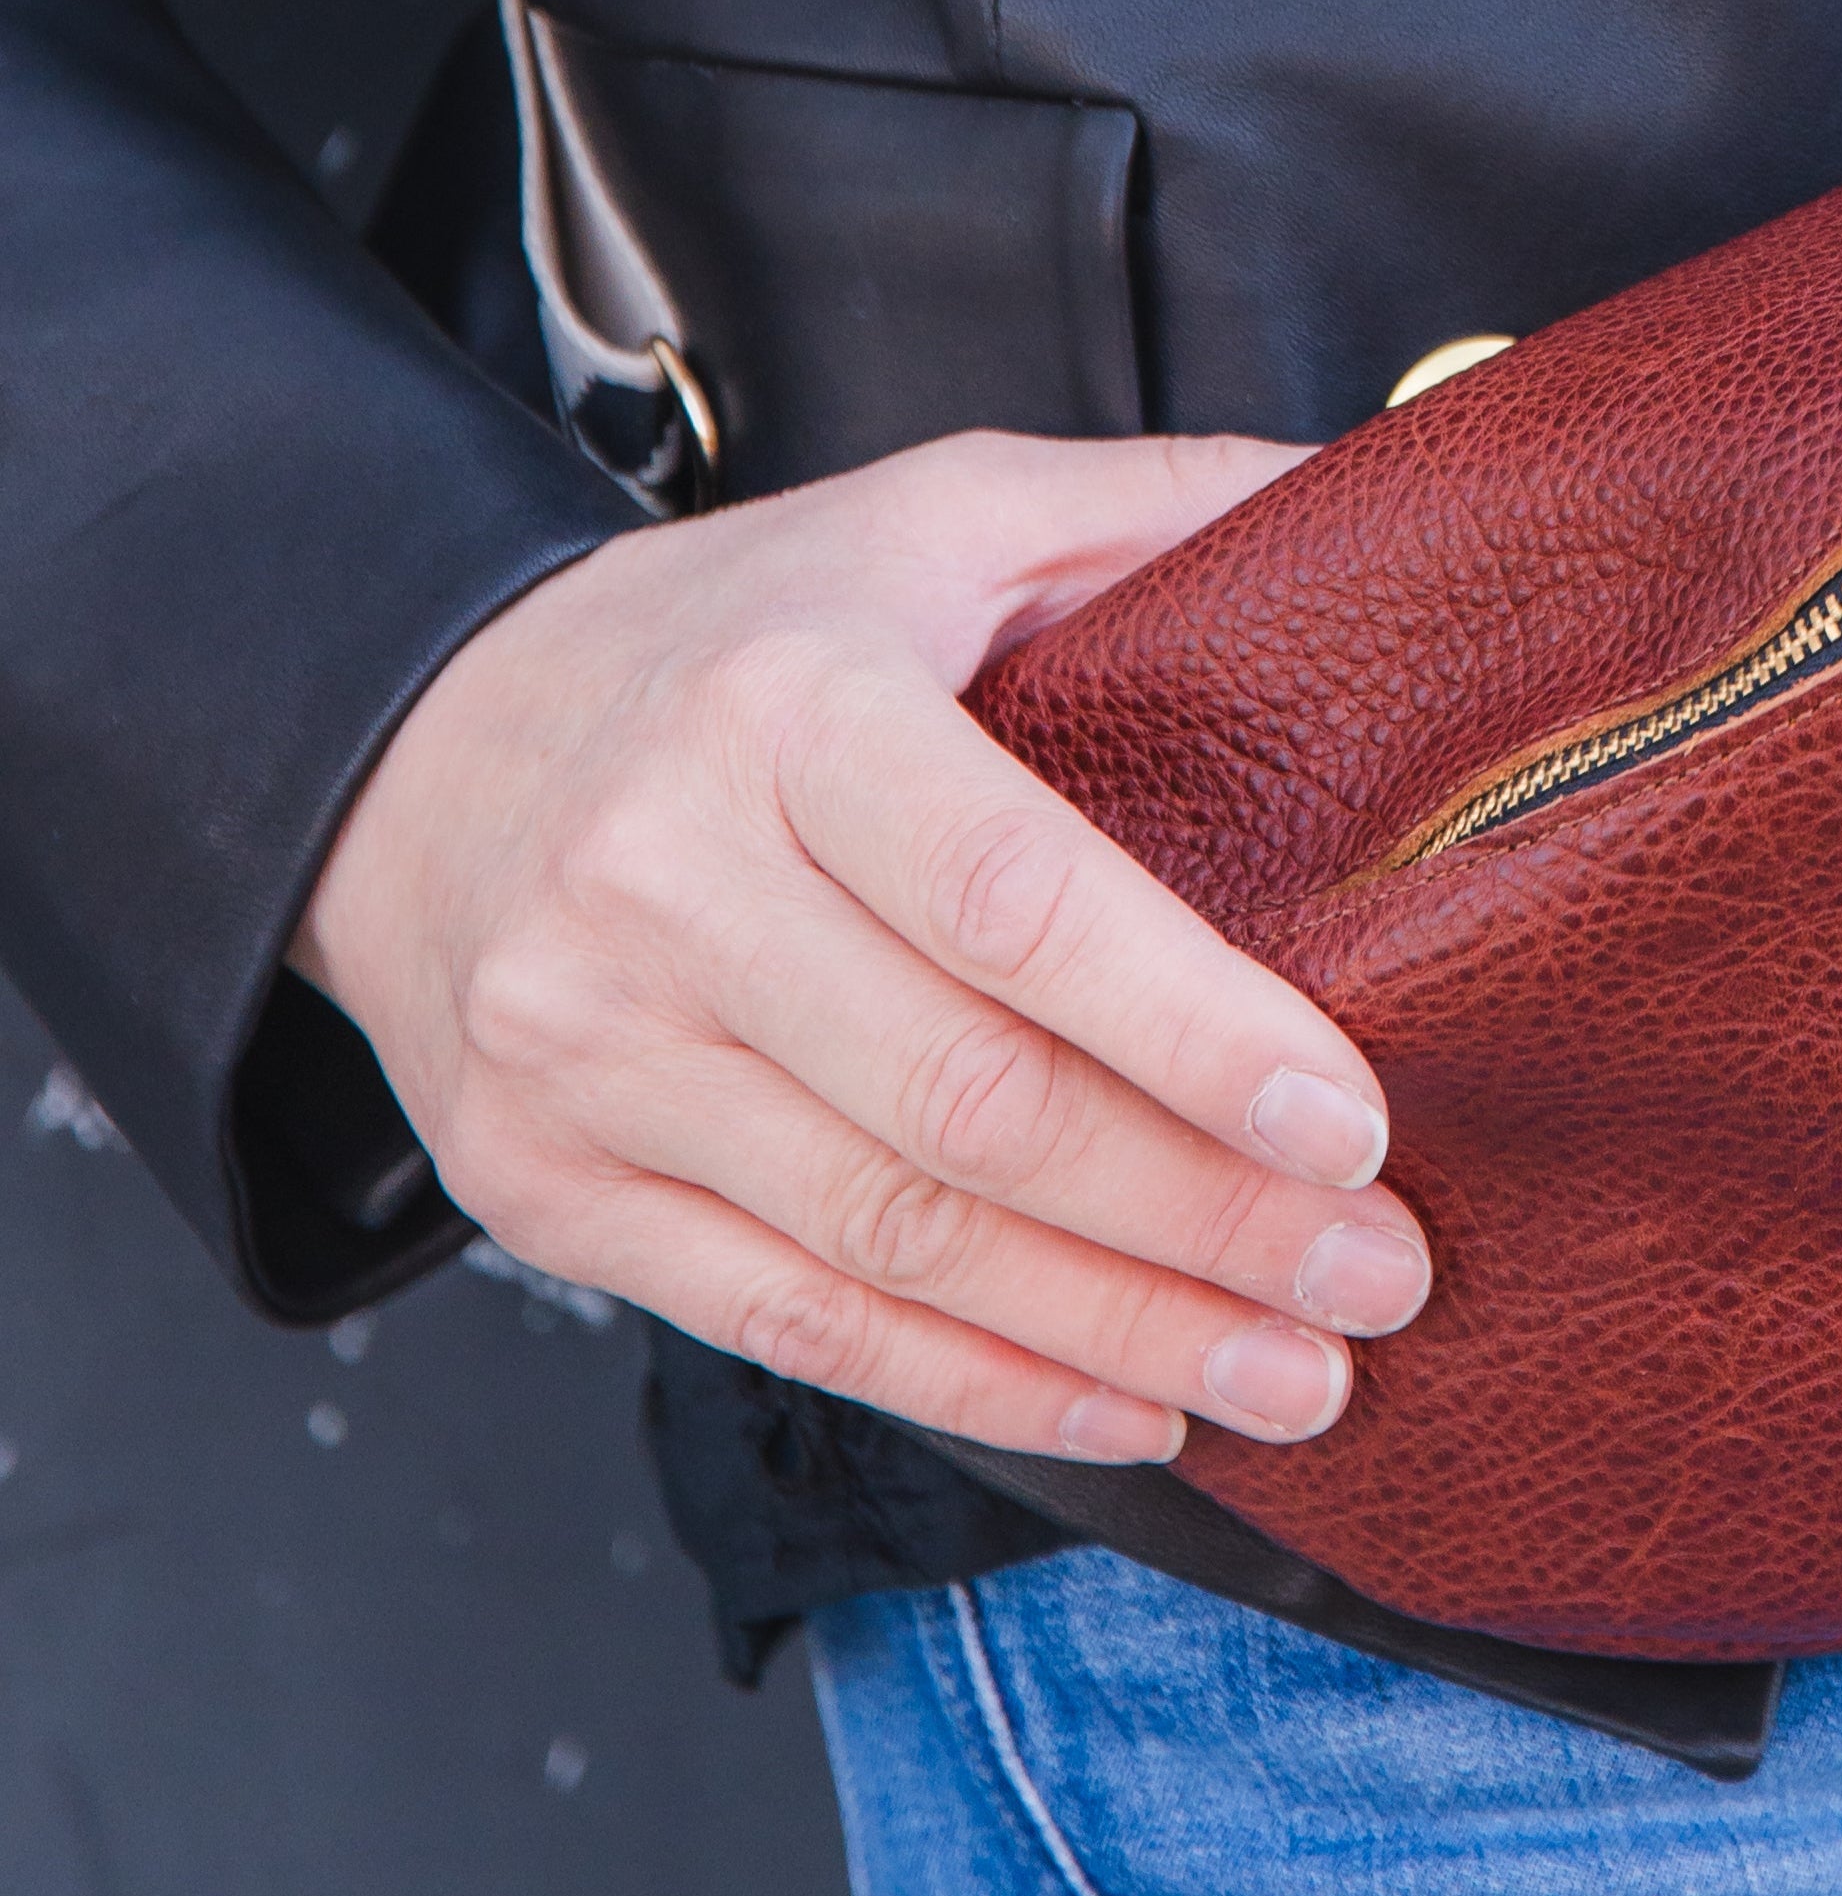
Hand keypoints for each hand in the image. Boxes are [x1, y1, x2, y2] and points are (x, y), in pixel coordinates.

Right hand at [295, 431, 1428, 1463]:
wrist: (411, 742)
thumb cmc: (738, 631)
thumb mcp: (937, 511)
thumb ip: (1155, 504)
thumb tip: (1373, 493)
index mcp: (784, 708)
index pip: (1011, 898)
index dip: (1191, 1029)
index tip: (1353, 1121)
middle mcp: (663, 887)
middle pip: (970, 1104)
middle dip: (1202, 1216)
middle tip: (1376, 1273)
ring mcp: (587, 1057)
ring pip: (893, 1240)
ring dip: (1122, 1326)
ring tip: (1300, 1375)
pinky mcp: (540, 1187)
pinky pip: (787, 1321)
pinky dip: (974, 1383)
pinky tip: (1129, 1402)